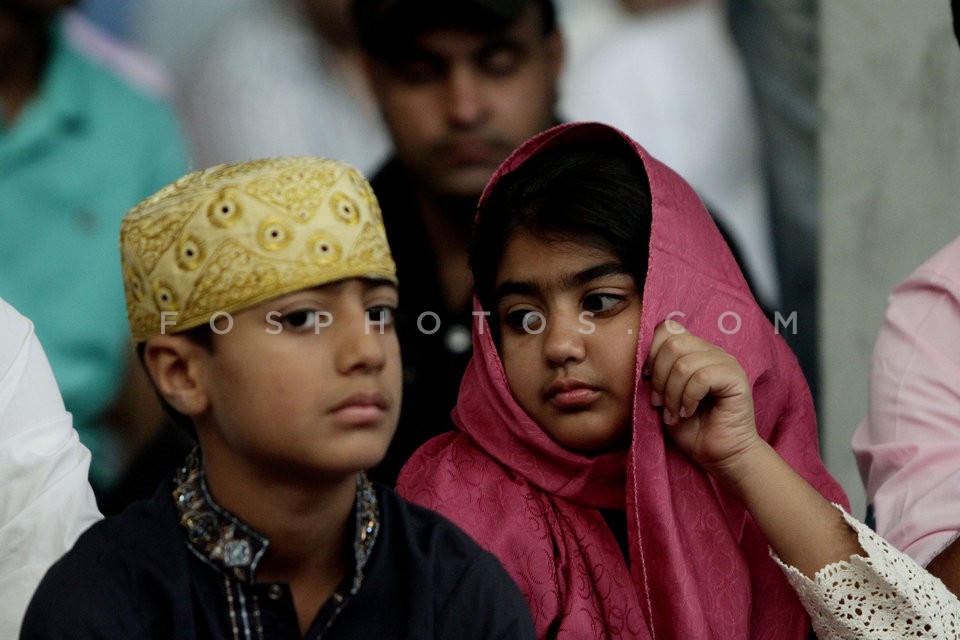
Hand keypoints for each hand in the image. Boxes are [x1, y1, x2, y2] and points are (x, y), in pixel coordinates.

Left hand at [644, 320, 761, 474]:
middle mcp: (712, 352)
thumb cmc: (691, 428)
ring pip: (684, 363)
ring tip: (674, 413)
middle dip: (659, 376)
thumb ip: (656, 374)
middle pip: (673, 343)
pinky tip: (688, 412)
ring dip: (672, 393)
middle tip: (659, 403)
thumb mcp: (665, 396)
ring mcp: (726, 363)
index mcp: (695, 351)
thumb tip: (641, 361)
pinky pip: (702, 378)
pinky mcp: (736, 378)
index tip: (647, 379)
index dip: (651, 352)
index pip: (668, 328)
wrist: (720, 455)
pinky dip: (688, 398)